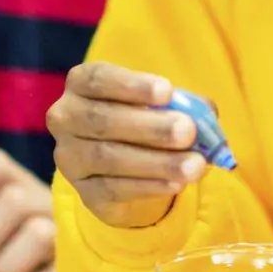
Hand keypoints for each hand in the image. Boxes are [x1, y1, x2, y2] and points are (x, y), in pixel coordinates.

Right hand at [49, 64, 204, 229]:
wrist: (131, 166)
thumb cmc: (147, 118)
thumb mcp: (165, 104)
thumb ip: (184, 105)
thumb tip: (206, 117)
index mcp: (81, 84)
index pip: (98, 79)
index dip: (132, 85)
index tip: (167, 91)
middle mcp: (66, 118)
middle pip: (102, 120)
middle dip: (150, 126)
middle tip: (188, 131)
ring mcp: (70, 158)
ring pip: (108, 158)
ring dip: (157, 162)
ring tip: (194, 165)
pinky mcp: (84, 192)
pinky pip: (114, 189)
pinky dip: (150, 186)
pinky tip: (177, 183)